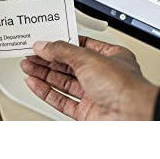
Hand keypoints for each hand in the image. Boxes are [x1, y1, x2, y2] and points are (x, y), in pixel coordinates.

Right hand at [20, 37, 158, 119]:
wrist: (133, 117)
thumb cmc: (124, 86)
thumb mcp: (88, 58)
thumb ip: (62, 51)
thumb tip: (45, 46)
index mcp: (111, 56)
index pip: (80, 45)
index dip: (60, 43)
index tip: (44, 41)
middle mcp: (103, 75)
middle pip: (69, 64)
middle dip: (48, 59)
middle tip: (30, 54)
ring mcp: (94, 95)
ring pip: (63, 82)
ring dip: (44, 74)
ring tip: (27, 66)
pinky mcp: (86, 112)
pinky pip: (62, 100)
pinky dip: (47, 92)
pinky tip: (35, 84)